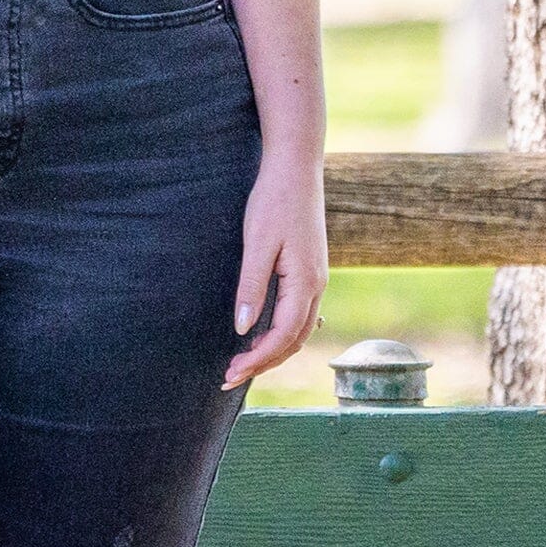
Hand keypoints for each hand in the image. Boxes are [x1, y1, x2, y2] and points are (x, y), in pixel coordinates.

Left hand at [225, 152, 327, 388]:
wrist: (296, 170)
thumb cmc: (273, 203)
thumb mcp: (257, 244)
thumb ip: (251, 287)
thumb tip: (242, 328)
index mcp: (305, 283)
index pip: (283, 336)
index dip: (258, 359)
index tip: (231, 373)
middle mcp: (316, 286)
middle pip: (294, 340)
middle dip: (263, 362)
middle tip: (229, 377)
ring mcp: (316, 279)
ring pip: (298, 330)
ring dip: (272, 350)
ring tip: (242, 363)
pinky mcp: (309, 271)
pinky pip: (299, 314)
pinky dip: (280, 333)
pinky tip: (261, 336)